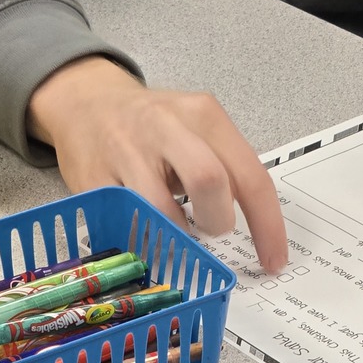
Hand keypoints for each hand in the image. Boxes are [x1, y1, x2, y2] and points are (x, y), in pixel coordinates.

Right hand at [27, 56, 288, 273]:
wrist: (88, 103)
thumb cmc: (155, 124)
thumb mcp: (195, 128)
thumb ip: (224, 166)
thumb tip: (255, 226)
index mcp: (204, 114)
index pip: (249, 173)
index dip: (267, 224)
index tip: (274, 259)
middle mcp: (167, 127)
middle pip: (210, 182)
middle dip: (218, 221)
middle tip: (212, 228)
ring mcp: (127, 152)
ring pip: (163, 211)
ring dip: (178, 237)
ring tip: (175, 228)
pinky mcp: (93, 180)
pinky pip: (126, 225)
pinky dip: (144, 240)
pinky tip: (146, 230)